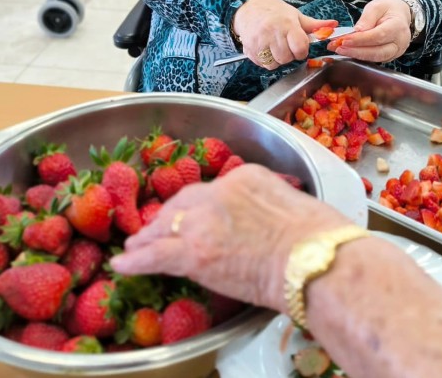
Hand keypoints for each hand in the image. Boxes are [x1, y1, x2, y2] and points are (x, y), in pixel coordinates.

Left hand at [110, 164, 347, 310]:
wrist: (312, 258)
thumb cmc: (317, 237)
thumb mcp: (292, 203)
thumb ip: (268, 205)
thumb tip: (265, 222)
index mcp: (245, 176)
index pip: (212, 190)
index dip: (199, 206)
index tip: (196, 215)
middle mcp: (218, 192)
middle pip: (184, 202)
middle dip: (169, 217)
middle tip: (157, 228)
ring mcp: (203, 221)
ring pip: (166, 226)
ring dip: (149, 237)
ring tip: (135, 246)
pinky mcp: (193, 252)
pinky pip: (156, 255)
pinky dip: (136, 260)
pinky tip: (123, 265)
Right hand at [232, 0, 337, 68]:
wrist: (249, 8)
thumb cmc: (275, 12)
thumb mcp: (295, 15)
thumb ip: (314, 25)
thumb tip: (334, 24)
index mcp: (287, 25)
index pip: (300, 48)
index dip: (302, 50)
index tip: (298, 46)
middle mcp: (272, 33)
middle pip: (287, 58)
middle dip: (289, 55)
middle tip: (285, 45)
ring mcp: (259, 42)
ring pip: (274, 64)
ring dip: (277, 60)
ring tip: (275, 47)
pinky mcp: (249, 49)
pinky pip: (263, 65)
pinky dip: (267, 61)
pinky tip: (266, 49)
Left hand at [327, 0, 411, 62]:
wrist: (400, 15)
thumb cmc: (388, 9)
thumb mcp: (377, 6)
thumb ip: (367, 18)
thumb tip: (357, 31)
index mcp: (398, 26)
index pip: (378, 36)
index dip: (360, 40)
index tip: (345, 40)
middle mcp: (399, 42)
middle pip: (377, 52)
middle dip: (356, 51)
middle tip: (339, 48)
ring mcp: (396, 52)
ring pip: (375, 58)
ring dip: (356, 55)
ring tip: (340, 50)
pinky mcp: (389, 56)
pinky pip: (374, 59)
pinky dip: (360, 56)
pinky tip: (348, 51)